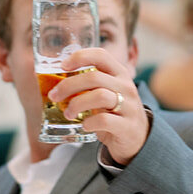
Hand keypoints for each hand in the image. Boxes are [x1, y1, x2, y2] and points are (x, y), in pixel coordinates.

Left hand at [52, 46, 148, 165]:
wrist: (138, 138)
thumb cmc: (114, 112)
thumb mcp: (105, 93)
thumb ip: (88, 86)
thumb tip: (54, 83)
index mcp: (119, 74)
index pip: (101, 55)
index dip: (80, 57)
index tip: (62, 66)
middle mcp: (126, 86)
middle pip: (94, 77)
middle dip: (69, 85)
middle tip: (54, 96)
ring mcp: (129, 106)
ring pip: (100, 96)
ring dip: (77, 104)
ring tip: (68, 113)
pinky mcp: (127, 126)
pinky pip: (105, 120)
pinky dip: (89, 123)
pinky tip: (84, 126)